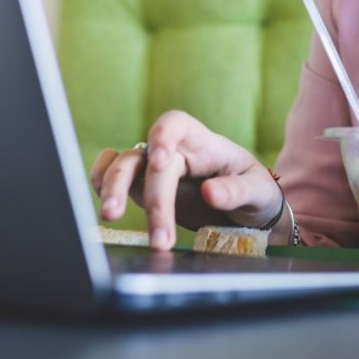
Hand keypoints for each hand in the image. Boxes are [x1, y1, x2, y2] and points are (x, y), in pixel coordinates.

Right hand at [89, 110, 283, 250]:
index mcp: (203, 144)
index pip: (176, 123)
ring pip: (123, 165)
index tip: (161, 162)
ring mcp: (154, 169)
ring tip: (110, 216)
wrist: (246, 207)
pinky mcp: (143, 188)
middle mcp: (174, 152)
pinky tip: (103, 202)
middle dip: (151, 196)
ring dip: (113, 187)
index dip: (163, 136)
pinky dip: (101, 182)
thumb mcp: (257, 190)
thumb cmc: (254, 191)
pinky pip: (112, 174)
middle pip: (148, 158)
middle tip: (158, 235)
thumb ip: (236, 191)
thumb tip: (210, 192)